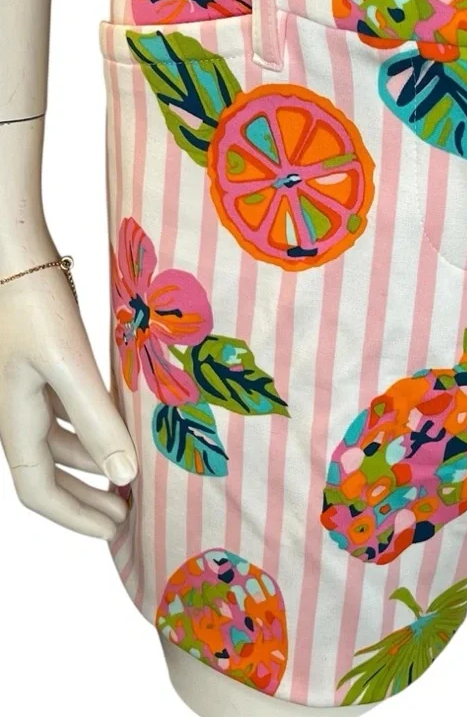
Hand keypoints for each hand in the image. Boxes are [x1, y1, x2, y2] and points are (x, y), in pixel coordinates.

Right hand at [0, 265, 136, 539]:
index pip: (38, 491)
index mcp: (15, 422)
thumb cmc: (33, 306)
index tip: (114, 530)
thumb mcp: (69, 365)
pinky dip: (93, 429)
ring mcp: (28, 390)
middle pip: (49, 473)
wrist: (13, 256)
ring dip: (94, 463)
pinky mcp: (44, 366)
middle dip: (87, 497)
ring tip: (132, 473)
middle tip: (129, 513)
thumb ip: (95, 420)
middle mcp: (16, 413)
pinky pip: (67, 413)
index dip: (74, 517)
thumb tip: (123, 476)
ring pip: (60, 443)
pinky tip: (122, 425)